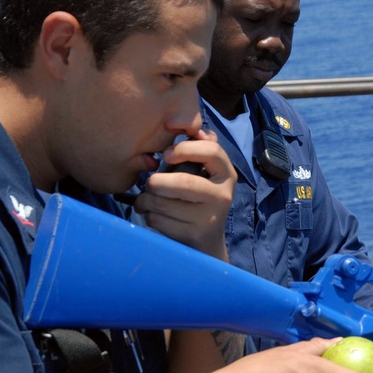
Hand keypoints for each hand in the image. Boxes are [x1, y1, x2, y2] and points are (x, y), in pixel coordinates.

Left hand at [134, 129, 235, 259]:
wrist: (207, 242)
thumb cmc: (200, 199)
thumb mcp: (205, 174)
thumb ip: (201, 150)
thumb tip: (197, 130)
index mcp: (227, 174)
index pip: (211, 151)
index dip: (185, 148)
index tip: (167, 155)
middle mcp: (222, 196)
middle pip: (182, 182)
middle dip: (156, 182)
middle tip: (150, 184)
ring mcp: (209, 218)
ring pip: (163, 203)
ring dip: (146, 200)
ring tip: (147, 200)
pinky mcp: (193, 235)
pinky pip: (158, 220)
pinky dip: (149, 216)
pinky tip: (155, 216)